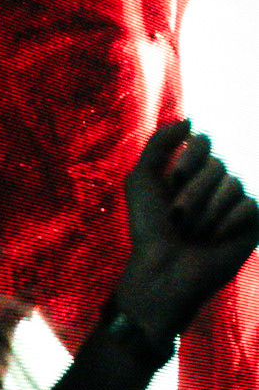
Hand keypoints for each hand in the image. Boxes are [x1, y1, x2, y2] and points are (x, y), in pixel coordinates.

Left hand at [116, 120, 258, 340]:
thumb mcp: (141, 180)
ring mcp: (236, 200)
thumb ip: (159, 145)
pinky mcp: (252, 221)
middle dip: (193, 193)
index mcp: (190, 169)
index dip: (190, 158)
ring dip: (207, 211)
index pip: (205, 140)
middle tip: (177, 218)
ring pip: (234, 184)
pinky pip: (249, 205)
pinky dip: (227, 222)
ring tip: (193, 232)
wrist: (163, 269)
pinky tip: (215, 238)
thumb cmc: (149, 227)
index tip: (173, 180)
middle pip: (218, 164)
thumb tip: (189, 120)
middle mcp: (215, 181)